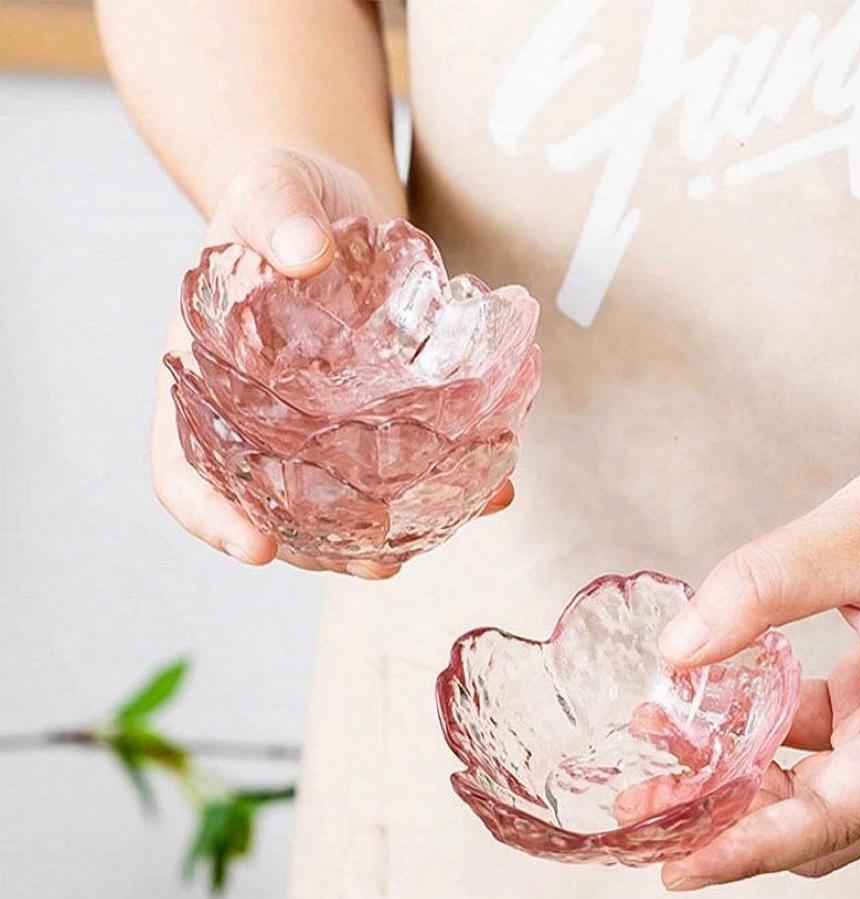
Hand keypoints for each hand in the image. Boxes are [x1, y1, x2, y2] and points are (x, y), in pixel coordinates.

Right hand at [152, 148, 513, 576]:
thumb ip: (274, 209)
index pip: (182, 466)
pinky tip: (492, 485)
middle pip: (272, 506)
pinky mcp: (376, 420)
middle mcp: (258, 422)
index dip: (209, 514)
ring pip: (340, 502)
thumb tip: (301, 251)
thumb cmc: (286, 198)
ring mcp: (318, 430)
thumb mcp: (271, 187)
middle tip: (376, 565)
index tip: (254, 546)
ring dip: (386, 533)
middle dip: (320, 547)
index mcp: (205, 381)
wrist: (335, 205)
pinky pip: (404, 463)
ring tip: (435, 543)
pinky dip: (445, 484)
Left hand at [655, 418, 859, 888]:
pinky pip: (826, 736)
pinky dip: (769, 732)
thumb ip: (760, 589)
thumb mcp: (855, 536)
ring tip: (666, 755)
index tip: (679, 868)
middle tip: (651, 810)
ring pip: (822, 782)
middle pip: (823, 820)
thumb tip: (679, 650)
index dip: (749, 850)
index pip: (832, 817)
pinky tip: (716, 705)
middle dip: (734, 824)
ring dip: (746, 777)